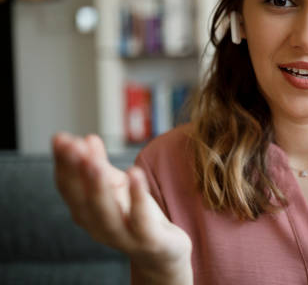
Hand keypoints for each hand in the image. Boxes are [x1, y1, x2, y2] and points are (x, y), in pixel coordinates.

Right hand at [52, 132, 191, 281]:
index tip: (60, 138)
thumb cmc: (136, 216)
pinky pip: (140, 219)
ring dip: (98, 187)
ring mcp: (123, 236)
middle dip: (76, 172)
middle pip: (82, 200)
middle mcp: (99, 227)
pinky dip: (136, 196)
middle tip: (73, 145)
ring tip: (94, 162)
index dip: (64, 163)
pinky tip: (134, 173)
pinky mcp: (149, 240)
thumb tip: (86, 138)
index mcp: (87, 213)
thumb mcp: (118, 188)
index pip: (69, 187)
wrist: (164, 252)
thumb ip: (102, 165)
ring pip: (105, 213)